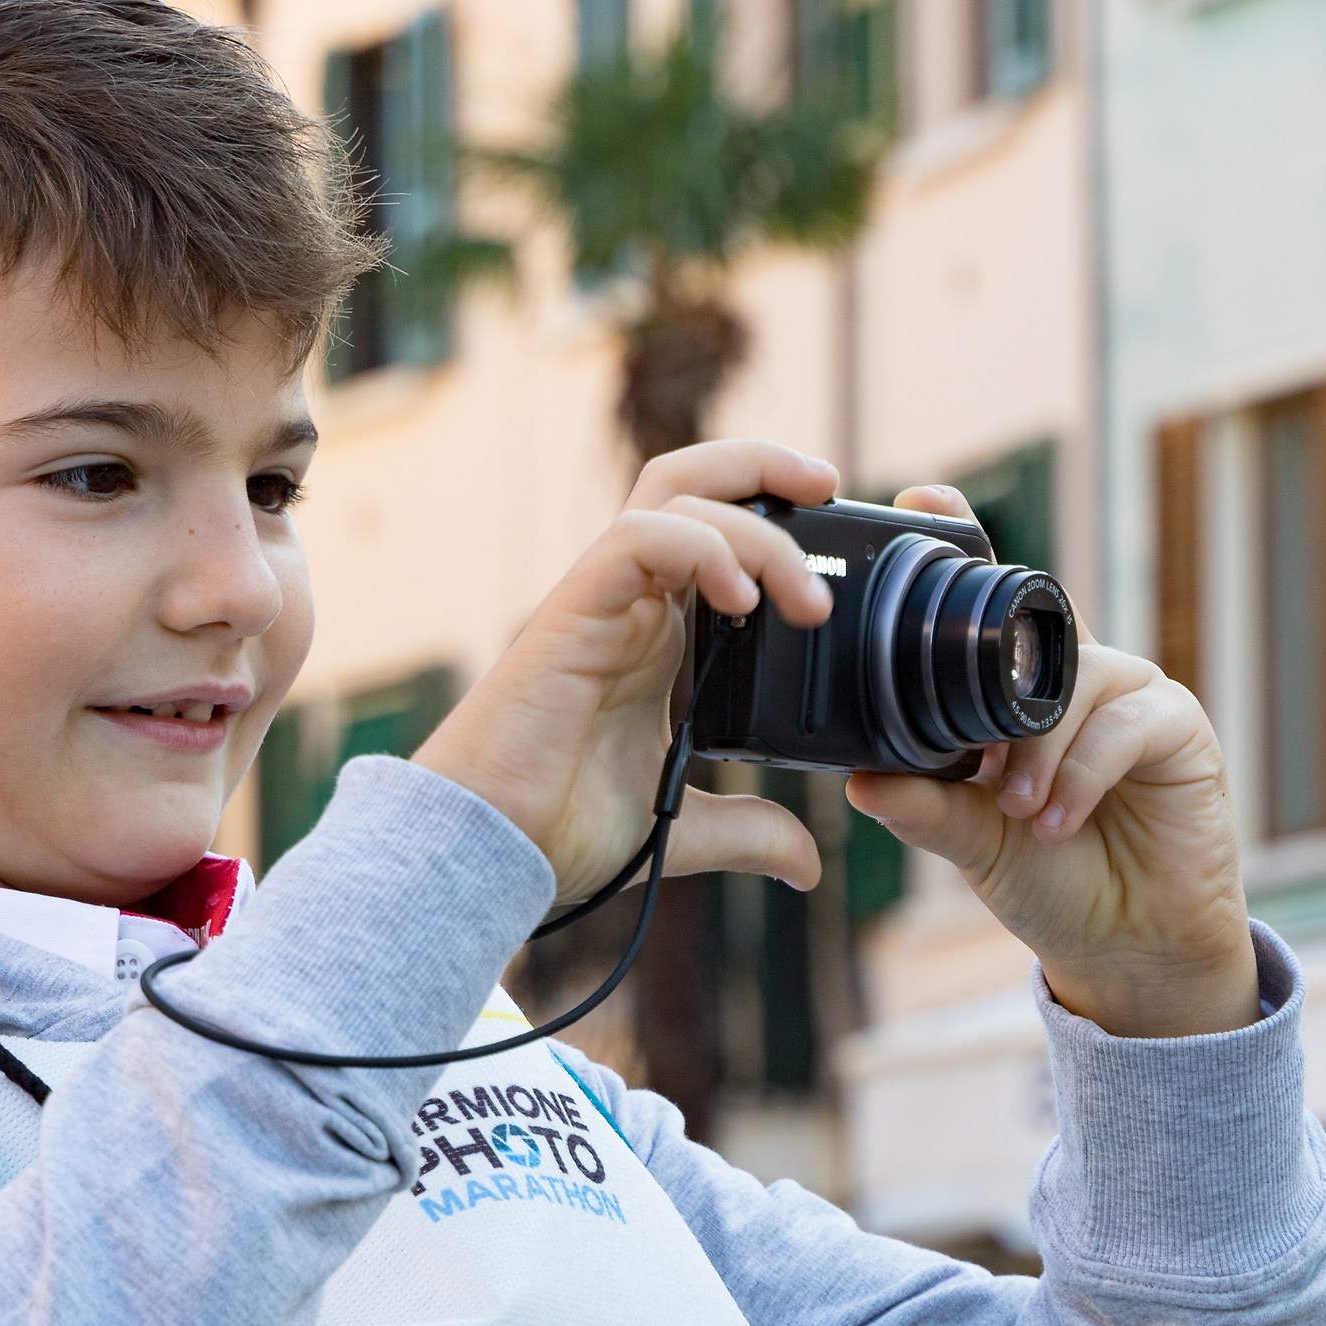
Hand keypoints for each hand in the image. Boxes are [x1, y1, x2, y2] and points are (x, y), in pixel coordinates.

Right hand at [414, 442, 837, 903]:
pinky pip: (640, 538)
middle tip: (830, 483)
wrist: (491, 851)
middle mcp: (628, 600)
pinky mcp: (574, 608)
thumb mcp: (683, 828)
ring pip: (675, 497)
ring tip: (808, 602)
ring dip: (756, 530)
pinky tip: (742, 603)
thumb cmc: (557, 829)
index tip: (834, 532)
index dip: (770, 510)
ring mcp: (600, 598)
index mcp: (653, 632)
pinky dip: (701, 550)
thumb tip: (806, 861)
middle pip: (690, 480)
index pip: (711, 528)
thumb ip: (746, 829)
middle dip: (764, 464)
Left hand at [847, 487, 1259, 1038]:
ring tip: (1015, 810)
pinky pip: (1127, 723)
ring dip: (1037, 750)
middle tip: (974, 761)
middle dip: (996, 681)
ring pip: (1075, 682)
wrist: (1125, 948)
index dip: (961, 543)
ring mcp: (1131, 695)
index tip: (915, 500)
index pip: (988, 606)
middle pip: (1032, 637)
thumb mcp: (970, 842)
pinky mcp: (1179, 727)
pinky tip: (1056, 819)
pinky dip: (1083, 771)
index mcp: (1017, 689)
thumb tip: (858, 779)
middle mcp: (1075, 677)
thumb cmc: (1048, 880)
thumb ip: (925, 806)